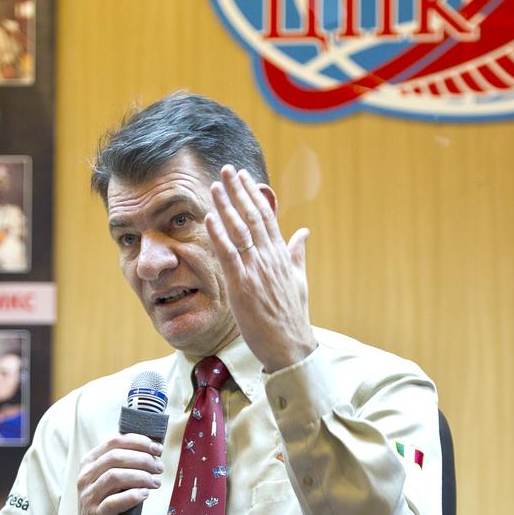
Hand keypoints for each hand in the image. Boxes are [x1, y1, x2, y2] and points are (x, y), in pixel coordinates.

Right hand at [75, 433, 163, 514]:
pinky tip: (145, 495)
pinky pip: (114, 502)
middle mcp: (85, 478)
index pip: (113, 441)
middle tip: (159, 467)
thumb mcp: (111, 482)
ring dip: (141, 476)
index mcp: (89, 464)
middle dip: (143, 459)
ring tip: (156, 482)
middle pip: (115, 457)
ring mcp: (89, 497)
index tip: (157, 448)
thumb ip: (123, 466)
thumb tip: (153, 450)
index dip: (138, 441)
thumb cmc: (109, 507)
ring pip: (115, 476)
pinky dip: (133, 496)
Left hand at [205, 165, 316, 372]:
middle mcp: (270, 258)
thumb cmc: (292, 316)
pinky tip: (210, 217)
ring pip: (240, 231)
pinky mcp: (243, 286)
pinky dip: (219, 234)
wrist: (290, 345)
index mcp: (282, 256)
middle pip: (252, 216)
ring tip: (215, 186)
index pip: (266, 217)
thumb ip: (297, 254)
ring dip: (226, 206)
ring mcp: (256, 271)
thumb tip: (303, 232)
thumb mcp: (299, 280)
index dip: (253, 194)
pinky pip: (229, 254)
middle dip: (238, 191)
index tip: (243, 177)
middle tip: (226, 169)